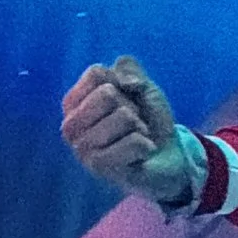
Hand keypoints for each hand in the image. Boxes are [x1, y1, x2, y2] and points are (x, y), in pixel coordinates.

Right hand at [62, 54, 194, 205]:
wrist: (167, 158)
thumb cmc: (149, 120)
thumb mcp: (142, 86)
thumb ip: (129, 69)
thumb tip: (123, 81)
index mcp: (73, 103)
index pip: (96, 74)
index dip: (123, 83)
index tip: (127, 101)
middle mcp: (70, 126)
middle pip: (107, 94)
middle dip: (131, 107)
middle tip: (133, 125)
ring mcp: (82, 149)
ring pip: (124, 117)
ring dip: (140, 128)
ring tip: (136, 140)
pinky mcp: (99, 168)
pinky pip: (134, 142)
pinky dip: (146, 145)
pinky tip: (140, 156)